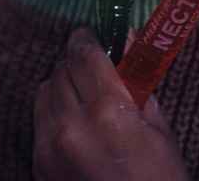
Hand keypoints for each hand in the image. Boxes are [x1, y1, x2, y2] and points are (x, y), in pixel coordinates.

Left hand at [33, 28, 189, 180]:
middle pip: (61, 67)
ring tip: (83, 93)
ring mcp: (51, 146)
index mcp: (109, 112)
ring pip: (45, 89)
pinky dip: (54, 110)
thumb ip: (137, 82)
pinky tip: (74, 121)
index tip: (91, 34)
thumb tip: (126, 41)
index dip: (87, 37)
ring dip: (62, 83)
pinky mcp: (39, 164)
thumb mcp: (159, 128)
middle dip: (77, 61)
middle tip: (93, 64)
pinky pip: (39, 118)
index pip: (84, 53)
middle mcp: (72, 125)